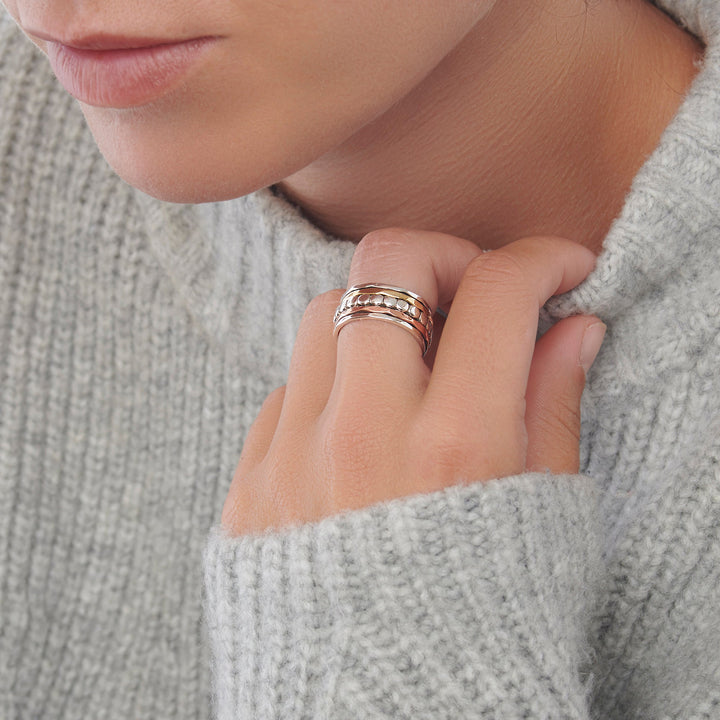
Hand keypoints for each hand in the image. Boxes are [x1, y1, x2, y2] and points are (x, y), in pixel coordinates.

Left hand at [222, 229, 604, 534]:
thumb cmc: (478, 630)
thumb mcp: (542, 522)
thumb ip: (554, 409)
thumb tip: (573, 327)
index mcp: (456, 451)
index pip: (498, 297)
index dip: (541, 261)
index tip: (558, 270)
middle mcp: (364, 438)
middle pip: (387, 264)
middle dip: (444, 258)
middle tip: (473, 294)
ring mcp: (293, 456)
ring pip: (325, 310)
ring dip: (380, 312)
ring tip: (415, 361)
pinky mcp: (251, 481)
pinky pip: (287, 386)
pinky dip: (333, 380)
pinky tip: (362, 422)